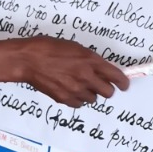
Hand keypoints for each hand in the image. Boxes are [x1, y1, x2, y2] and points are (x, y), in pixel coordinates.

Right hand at [10, 38, 129, 107]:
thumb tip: (101, 69)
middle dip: (106, 88)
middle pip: (108, 92)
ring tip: (79, 84)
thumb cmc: (49, 48)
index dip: (123, 82)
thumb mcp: (75, 47)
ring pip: (93, 99)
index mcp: (91, 61)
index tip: (124, 85)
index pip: (116, 77)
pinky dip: (78, 99)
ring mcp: (75, 89)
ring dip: (90, 93)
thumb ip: (90, 60)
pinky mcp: (64, 98)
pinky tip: (70, 89)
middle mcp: (86, 77)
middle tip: (99, 83)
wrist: (28, 60)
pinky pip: (79, 104)